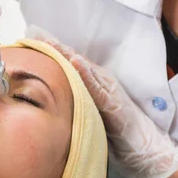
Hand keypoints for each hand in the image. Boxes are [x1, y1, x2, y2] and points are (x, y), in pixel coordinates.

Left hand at [26, 26, 177, 177]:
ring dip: (66, 54)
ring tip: (51, 42)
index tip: (34, 39)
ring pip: (84, 69)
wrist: (144, 143)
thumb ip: (79, 99)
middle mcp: (102, 80)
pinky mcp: (113, 102)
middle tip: (36, 34)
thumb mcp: (92, 110)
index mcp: (96, 81)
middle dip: (55, 47)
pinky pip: (97, 87)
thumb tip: (56, 95)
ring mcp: (108, 89)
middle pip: (75, 60)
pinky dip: (86, 74)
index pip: (71, 62)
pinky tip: (75, 63)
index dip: (53, 50)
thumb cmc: (117, 128)